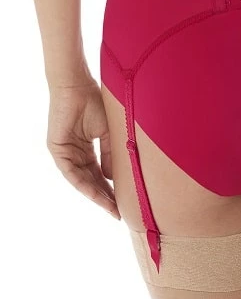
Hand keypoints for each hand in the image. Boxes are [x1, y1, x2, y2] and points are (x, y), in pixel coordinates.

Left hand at [47, 77, 120, 219]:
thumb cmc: (95, 103)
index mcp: (88, 148)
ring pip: (81, 180)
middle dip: (106, 197)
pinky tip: (96, 195)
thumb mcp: (110, 133)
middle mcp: (75, 153)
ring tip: (111, 208)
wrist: (78, 86)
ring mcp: (65, 152)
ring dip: (96, 195)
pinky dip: (83, 185)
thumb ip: (110, 155)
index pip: (100, 174)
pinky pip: (71, 173)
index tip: (126, 202)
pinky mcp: (57, 150)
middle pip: (91, 181)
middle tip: (119, 212)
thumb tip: (112, 178)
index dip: (112, 189)